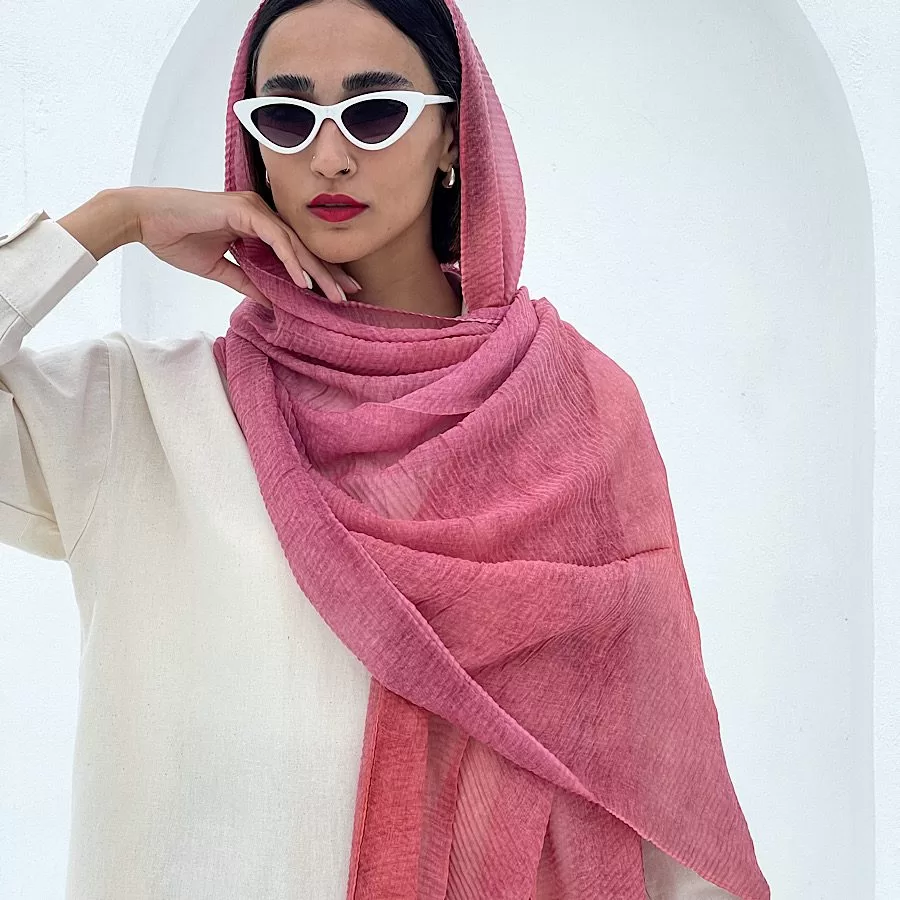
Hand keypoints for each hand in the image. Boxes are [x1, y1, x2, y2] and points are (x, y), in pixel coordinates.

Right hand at [124, 186, 358, 307]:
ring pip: (294, 243)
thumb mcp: (220, 270)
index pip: (294, 251)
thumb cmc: (176, 239)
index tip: (337, 292)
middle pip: (301, 247)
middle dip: (328, 272)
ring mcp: (253, 209)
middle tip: (351, 294)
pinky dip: (291, 260)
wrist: (144, 220)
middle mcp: (260, 213)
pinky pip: (275, 238)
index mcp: (256, 224)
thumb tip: (272, 304)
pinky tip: (304, 281)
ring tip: (335, 294)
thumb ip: (247, 283)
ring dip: (316, 271)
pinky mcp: (243, 210)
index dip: (317, 272)